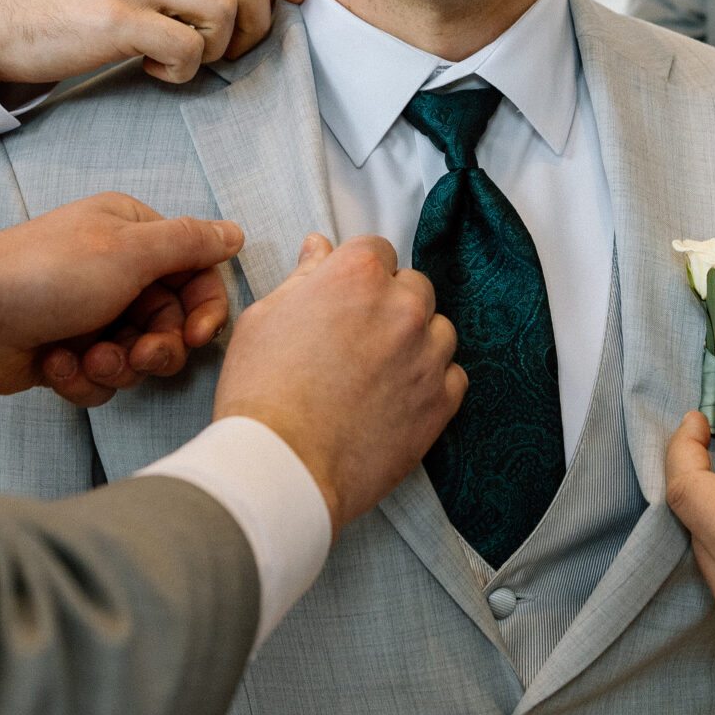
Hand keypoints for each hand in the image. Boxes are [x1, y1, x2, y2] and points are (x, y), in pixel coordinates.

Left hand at [0, 195, 242, 397]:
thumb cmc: (45, 274)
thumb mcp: (129, 250)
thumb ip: (189, 243)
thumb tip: (234, 232)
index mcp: (132, 233)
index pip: (195, 272)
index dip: (204, 309)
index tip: (198, 336)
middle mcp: (114, 269)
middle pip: (170, 321)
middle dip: (156, 347)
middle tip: (139, 356)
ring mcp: (90, 313)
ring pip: (137, 355)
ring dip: (117, 365)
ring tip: (86, 359)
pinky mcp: (68, 352)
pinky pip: (102, 377)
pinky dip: (83, 378)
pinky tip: (54, 365)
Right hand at [216, 234, 464, 531]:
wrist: (280, 466)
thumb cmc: (261, 392)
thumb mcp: (264, 317)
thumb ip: (302, 277)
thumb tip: (320, 248)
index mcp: (357, 276)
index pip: (376, 249)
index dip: (357, 273)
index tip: (345, 297)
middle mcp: (402, 308)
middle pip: (413, 286)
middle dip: (389, 303)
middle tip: (356, 338)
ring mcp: (426, 356)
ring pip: (439, 329)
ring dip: (416, 341)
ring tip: (377, 371)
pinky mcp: (440, 402)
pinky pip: (453, 376)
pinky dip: (432, 381)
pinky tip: (398, 396)